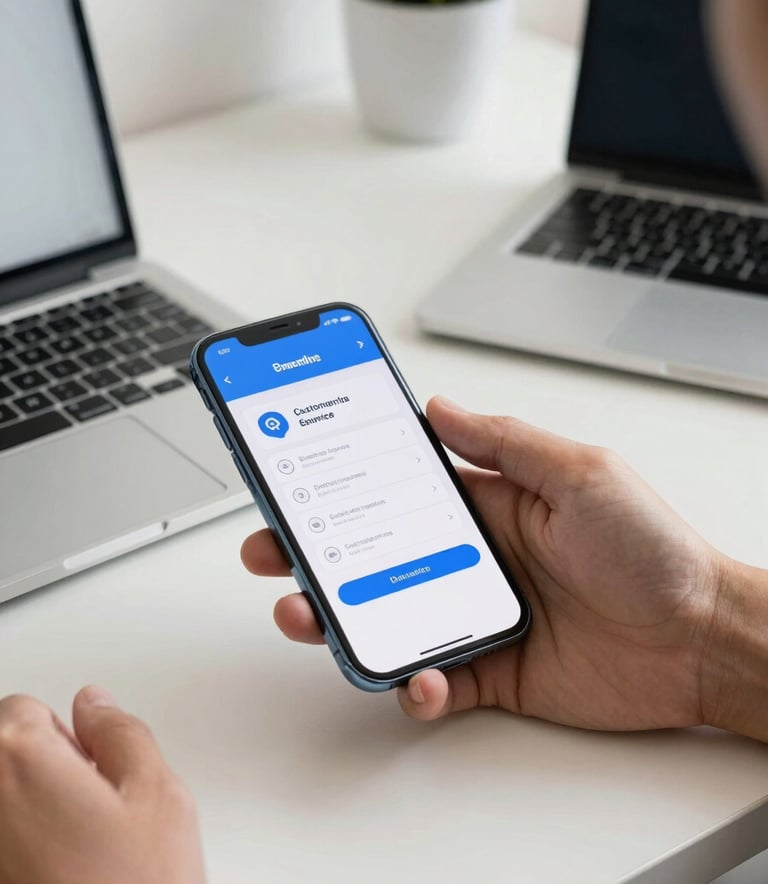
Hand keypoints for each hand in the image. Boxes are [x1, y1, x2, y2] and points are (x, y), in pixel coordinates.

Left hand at [0, 687, 205, 883]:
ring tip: (85, 850)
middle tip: (94, 810)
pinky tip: (72, 874)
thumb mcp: (157, 794)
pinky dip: (31, 848)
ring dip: (38, 810)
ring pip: (11, 804)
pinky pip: (12, 846)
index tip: (94, 764)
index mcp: (17, 762)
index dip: (69, 734)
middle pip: (8, 755)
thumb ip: (121, 732)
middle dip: (48, 769)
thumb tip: (94, 707)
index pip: (22, 708)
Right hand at [242, 396, 722, 731]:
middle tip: (271, 548)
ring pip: (385, 618)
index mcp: (487, 505)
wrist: (698, 640)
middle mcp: (469, 558)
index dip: (343, 481)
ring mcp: (472, 614)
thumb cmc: (651, 550)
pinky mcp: (488, 670)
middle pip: (372, 553)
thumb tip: (439, 408)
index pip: (397, 489)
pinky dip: (413, 685)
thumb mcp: (580, 473)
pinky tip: (418, 677)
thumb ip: (505, 442)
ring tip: (305, 614)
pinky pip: (431, 681)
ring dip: (338, 619)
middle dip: (313, 551)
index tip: (295, 474)